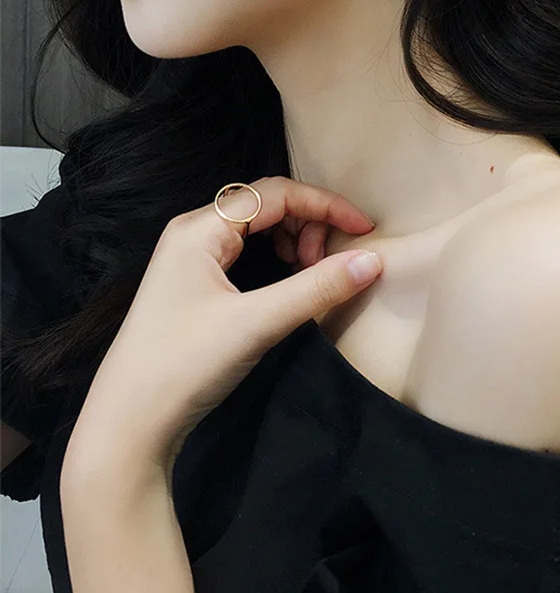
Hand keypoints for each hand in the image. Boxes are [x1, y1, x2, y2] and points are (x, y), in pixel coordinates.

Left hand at [64, 176, 381, 472]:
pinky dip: (277, 258)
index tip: (363, 230)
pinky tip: (288, 282)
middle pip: (267, 204)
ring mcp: (191, 258)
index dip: (325, 205)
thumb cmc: (184, 366)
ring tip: (310, 273)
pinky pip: (246, 250)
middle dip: (309, 224)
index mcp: (200, 228)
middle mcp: (194, 233)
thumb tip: (372, 260)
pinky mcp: (194, 283)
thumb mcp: (256, 324)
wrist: (128, 424)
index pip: (275, 193)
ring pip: (257, 227)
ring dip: (294, 240)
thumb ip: (317, 289)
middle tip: (329, 264)